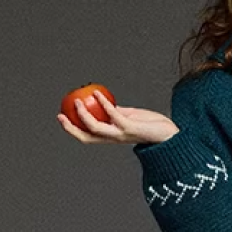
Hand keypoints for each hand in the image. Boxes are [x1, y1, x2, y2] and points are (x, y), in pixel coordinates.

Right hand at [56, 89, 177, 144]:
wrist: (170, 135)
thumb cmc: (152, 126)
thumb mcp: (131, 117)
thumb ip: (118, 113)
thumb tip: (106, 105)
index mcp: (112, 137)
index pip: (87, 136)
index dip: (73, 129)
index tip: (62, 117)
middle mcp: (114, 138)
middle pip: (87, 137)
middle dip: (72, 128)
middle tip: (61, 114)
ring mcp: (121, 134)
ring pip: (97, 127)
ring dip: (85, 114)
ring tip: (78, 100)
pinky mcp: (130, 127)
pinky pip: (114, 115)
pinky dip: (104, 104)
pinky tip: (98, 93)